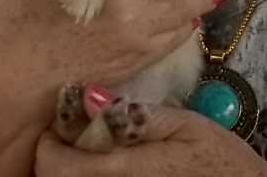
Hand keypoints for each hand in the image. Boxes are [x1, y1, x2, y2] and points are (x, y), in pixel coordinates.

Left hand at [34, 100, 266, 176]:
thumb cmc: (217, 157)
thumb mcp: (183, 125)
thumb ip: (134, 114)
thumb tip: (88, 96)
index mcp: (126, 170)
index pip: (57, 165)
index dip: (49, 144)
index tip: (60, 125)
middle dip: (56, 157)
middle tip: (73, 136)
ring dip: (71, 168)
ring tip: (90, 150)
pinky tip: (105, 165)